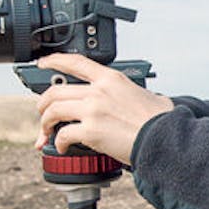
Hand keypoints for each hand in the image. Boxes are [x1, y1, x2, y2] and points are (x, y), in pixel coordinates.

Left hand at [34, 53, 173, 163]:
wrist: (164, 138)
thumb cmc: (161, 120)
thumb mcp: (148, 94)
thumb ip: (134, 92)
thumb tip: (140, 98)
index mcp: (111, 79)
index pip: (75, 62)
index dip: (54, 60)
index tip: (43, 63)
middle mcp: (98, 91)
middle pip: (55, 91)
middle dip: (43, 103)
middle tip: (43, 113)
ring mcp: (93, 110)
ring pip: (52, 111)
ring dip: (45, 123)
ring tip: (47, 133)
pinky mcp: (91, 131)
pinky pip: (63, 135)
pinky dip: (59, 143)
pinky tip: (64, 147)